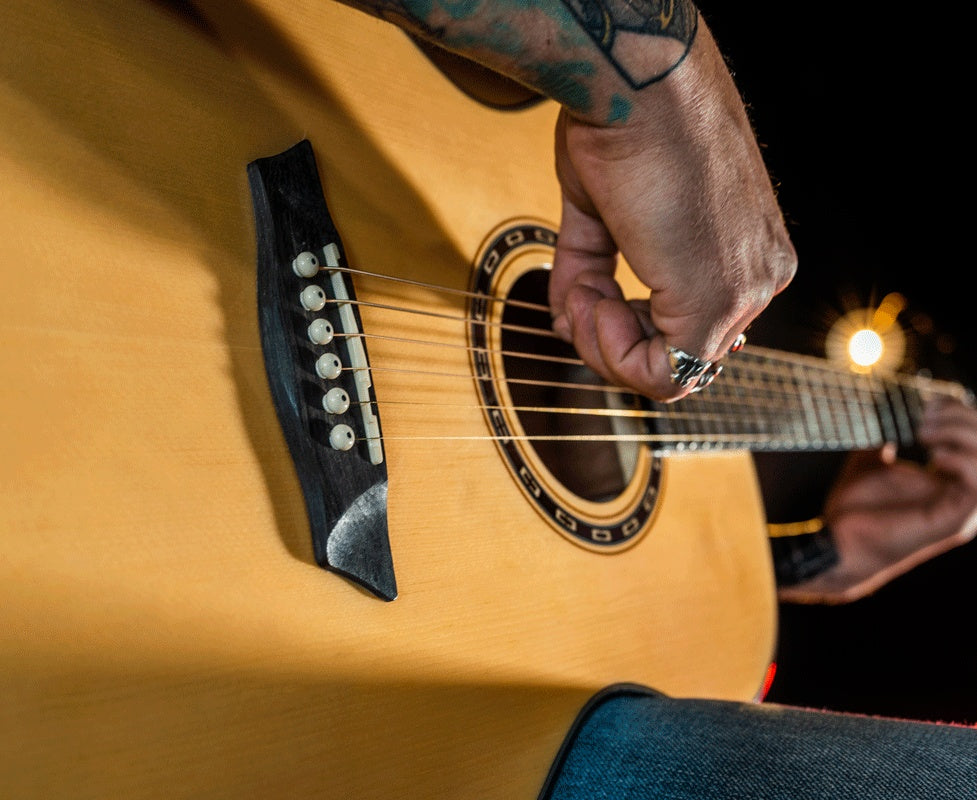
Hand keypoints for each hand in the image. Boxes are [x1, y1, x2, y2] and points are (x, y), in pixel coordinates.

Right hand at [548, 21, 795, 400]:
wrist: (636, 84)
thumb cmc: (623, 125)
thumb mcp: (601, 212)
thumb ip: (591, 273)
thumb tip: (568, 320)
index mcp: (741, 249)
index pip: (686, 329)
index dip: (623, 330)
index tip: (585, 296)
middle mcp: (757, 274)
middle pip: (678, 356)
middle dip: (610, 343)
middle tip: (577, 301)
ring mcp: (745, 289)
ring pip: (673, 374)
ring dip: (604, 345)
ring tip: (582, 294)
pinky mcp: (720, 298)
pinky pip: (664, 373)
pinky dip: (610, 350)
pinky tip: (594, 302)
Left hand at [779, 397, 976, 603]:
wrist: (838, 541)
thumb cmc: (853, 509)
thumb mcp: (871, 462)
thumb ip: (885, 440)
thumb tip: (887, 417)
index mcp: (949, 480)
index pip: (974, 439)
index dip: (959, 413)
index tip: (928, 404)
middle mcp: (961, 495)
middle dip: (961, 420)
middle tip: (925, 417)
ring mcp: (961, 511)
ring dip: (960, 437)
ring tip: (923, 434)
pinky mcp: (953, 522)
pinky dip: (961, 462)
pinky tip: (931, 457)